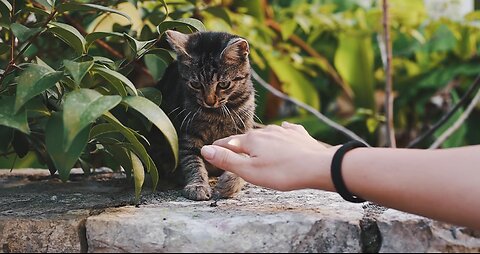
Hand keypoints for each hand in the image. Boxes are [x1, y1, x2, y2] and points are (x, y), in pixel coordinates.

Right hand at [201, 122, 336, 190]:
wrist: (318, 166)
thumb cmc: (282, 172)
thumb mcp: (249, 171)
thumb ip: (227, 160)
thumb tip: (204, 150)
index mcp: (251, 140)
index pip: (229, 143)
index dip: (218, 147)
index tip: (210, 149)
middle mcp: (266, 131)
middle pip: (246, 138)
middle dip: (238, 144)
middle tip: (230, 148)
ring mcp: (283, 131)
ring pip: (266, 134)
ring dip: (259, 139)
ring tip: (255, 144)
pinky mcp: (298, 134)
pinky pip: (286, 130)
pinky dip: (281, 132)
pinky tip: (284, 130)